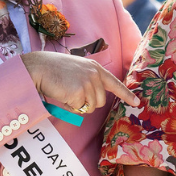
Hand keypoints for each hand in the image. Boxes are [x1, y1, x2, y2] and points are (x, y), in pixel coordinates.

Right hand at [21, 51, 138, 113]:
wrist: (38, 67)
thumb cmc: (53, 69)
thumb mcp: (77, 69)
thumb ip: (89, 79)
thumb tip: (94, 99)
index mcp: (95, 68)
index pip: (115, 83)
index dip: (126, 94)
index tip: (136, 102)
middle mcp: (95, 74)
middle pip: (100, 102)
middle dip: (88, 103)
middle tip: (72, 93)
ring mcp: (88, 83)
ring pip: (90, 107)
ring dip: (78, 105)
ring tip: (66, 91)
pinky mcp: (79, 92)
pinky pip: (79, 108)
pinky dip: (69, 106)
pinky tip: (62, 94)